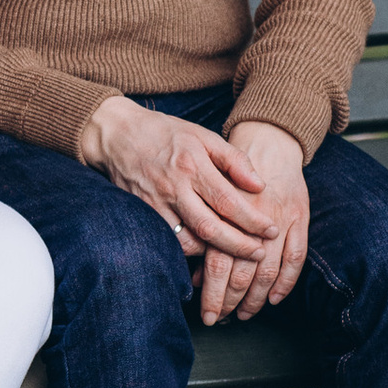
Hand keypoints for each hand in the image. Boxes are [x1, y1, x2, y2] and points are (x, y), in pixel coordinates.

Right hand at [75, 96, 307, 318]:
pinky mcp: (143, 214)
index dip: (253, 221)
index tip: (271, 231)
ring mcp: (155, 204)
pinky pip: (169, 242)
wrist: (117, 134)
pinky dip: (189, 250)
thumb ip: (233, 159)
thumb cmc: (164, 133)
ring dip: (213, 253)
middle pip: (210, 228)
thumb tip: (260, 185)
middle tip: (260, 254)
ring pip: (187, 241)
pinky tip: (204, 250)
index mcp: (192, 165)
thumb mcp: (202, 135)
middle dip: (239, 246)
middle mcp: (173, 188)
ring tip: (234, 253)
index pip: (228, 201)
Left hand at [210, 120, 309, 321]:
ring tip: (244, 314)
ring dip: (255, 298)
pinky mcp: (298, 218)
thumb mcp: (206, 194)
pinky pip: (296, 257)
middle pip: (241, 272)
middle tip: (220, 319)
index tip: (206, 312)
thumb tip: (194, 271)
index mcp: (225, 212)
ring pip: (267, 271)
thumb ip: (201, 229)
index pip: (217, 263)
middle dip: (229, 301)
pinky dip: (287, 282)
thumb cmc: (228, 168)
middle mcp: (252, 219)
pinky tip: (274, 298)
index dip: (212, 292)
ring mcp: (279, 219)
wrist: (266, 140)